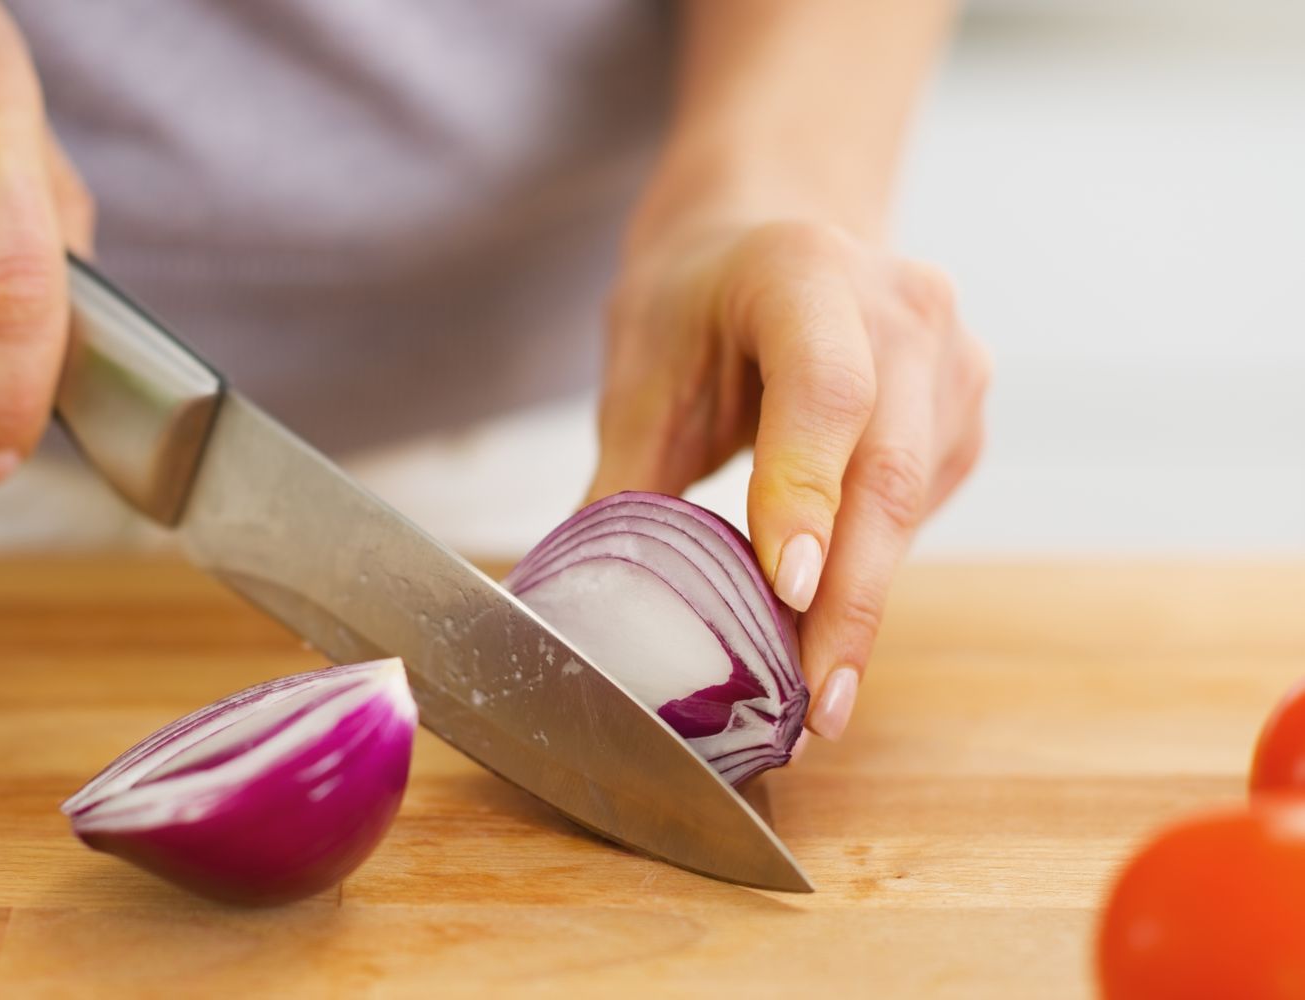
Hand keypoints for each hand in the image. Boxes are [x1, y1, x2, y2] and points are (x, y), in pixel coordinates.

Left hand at [589, 221, 989, 740]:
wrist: (776, 232)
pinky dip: (875, 571)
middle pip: (887, 470)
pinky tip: (831, 625)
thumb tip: (580, 608)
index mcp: (804, 272)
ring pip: (913, 503)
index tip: (784, 591)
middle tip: (813, 710)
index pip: (824, 391)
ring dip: (863, 605)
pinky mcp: (964, 408)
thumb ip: (625, 481)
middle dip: (849, 603)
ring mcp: (950, 356)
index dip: (806, 492)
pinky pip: (924, 505)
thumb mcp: (641, 368)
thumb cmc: (696, 297)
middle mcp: (900, 307)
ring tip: (812, 698)